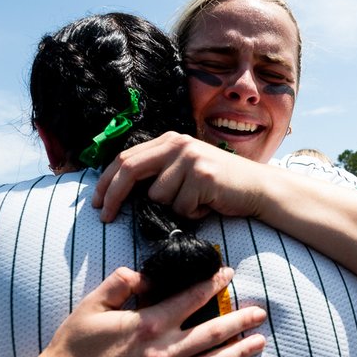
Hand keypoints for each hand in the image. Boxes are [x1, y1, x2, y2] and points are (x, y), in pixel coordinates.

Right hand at [1, 265, 267, 356]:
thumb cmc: (70, 351)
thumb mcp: (89, 308)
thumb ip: (118, 284)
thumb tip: (142, 272)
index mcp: (146, 325)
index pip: (189, 300)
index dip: (211, 285)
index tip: (228, 274)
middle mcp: (162, 354)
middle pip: (211, 333)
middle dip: (239, 320)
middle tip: (260, 312)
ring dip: (239, 353)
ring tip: (259, 342)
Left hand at [93, 132, 265, 222]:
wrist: (258, 187)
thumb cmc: (218, 186)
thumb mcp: (185, 169)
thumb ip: (159, 172)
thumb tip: (120, 192)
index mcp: (169, 140)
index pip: (126, 157)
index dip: (107, 181)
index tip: (97, 201)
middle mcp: (177, 144)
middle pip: (130, 170)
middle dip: (113, 196)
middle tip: (104, 216)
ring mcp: (190, 158)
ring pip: (158, 196)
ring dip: (172, 209)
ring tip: (195, 204)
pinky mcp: (202, 175)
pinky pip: (180, 207)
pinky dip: (192, 214)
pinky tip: (208, 206)